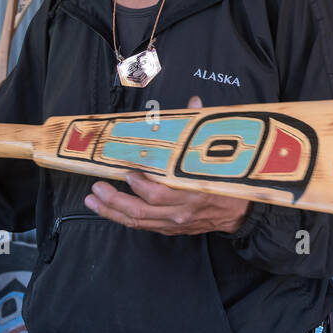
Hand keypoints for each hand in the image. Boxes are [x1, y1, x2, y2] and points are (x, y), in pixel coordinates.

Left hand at [84, 96, 250, 235]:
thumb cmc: (227, 180)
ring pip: (137, 221)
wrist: (241, 212)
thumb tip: (194, 103)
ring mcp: (173, 223)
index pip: (161, 193)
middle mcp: (180, 211)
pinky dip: (122, 218)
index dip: (140, 184)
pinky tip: (106, 209)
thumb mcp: (220, 155)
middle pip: (141, 210)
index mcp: (193, 191)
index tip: (128, 171)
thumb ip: (203, 129)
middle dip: (115, 199)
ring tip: (92, 199)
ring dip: (111, 211)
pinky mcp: (169, 229)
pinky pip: (142, 226)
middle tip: (96, 187)